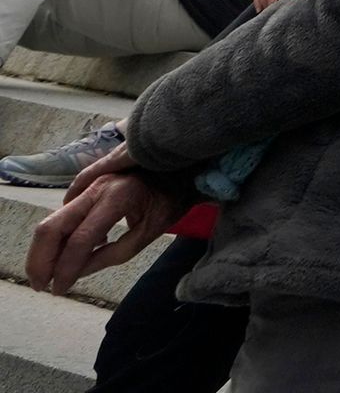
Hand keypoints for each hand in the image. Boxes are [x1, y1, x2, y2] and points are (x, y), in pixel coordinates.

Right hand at [25, 157, 173, 292]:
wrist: (177, 171)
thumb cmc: (167, 203)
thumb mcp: (146, 234)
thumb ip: (110, 255)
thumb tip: (74, 274)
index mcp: (117, 198)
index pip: (80, 239)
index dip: (65, 269)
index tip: (59, 290)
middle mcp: (96, 188)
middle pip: (51, 227)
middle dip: (40, 261)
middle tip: (40, 286)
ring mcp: (88, 187)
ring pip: (50, 221)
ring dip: (41, 252)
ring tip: (45, 277)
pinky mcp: (84, 191)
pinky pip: (60, 218)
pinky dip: (54, 241)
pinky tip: (61, 259)